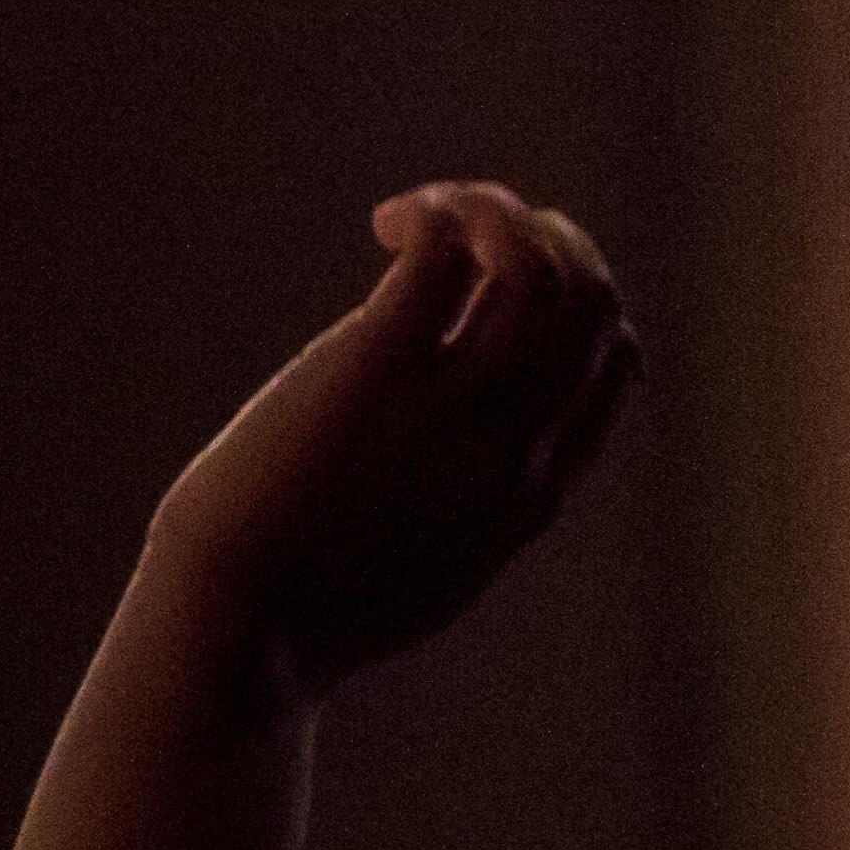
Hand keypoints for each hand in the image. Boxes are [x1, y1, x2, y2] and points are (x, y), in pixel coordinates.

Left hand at [147, 182, 638, 702]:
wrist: (235, 638)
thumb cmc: (303, 616)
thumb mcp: (422, 578)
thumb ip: (461, 521)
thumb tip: (445, 494)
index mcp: (531, 493)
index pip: (615, 364)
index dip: (581, 303)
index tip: (504, 288)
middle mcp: (510, 444)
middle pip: (591, 302)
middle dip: (552, 237)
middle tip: (470, 229)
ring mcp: (446, 408)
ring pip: (537, 269)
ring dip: (496, 212)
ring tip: (425, 215)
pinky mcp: (371, 370)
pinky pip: (444, 257)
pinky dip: (438, 214)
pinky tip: (389, 224)